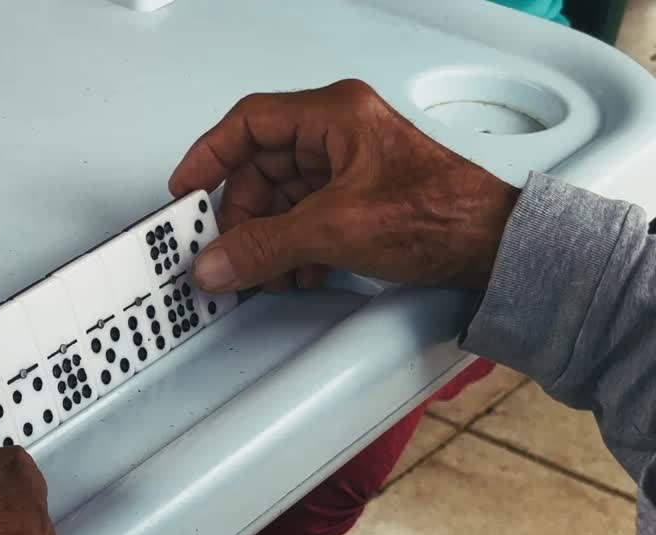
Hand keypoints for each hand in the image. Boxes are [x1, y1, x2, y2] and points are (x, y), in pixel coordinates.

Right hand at [170, 79, 519, 292]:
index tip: (186, 191)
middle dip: (242, 216)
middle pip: (259, 169)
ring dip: (267, 241)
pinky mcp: (355, 202)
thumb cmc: (443, 214)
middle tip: (225, 250)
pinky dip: (291, 250)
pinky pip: (302, 221)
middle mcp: (338, 135)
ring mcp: (347, 169)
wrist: (494, 249)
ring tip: (265, 271)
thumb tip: (216, 261)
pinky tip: (295, 273)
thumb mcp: (336, 229)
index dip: (209, 156)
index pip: (249, 123)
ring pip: (279, 201)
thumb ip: (265, 247)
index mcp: (335, 116)